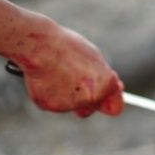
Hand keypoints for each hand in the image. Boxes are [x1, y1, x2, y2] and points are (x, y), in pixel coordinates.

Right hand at [7, 22, 123, 117]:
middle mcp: (91, 98)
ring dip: (65, 95)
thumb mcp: (94, 58)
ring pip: (70, 105)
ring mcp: (70, 104)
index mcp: (106, 84)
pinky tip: (45, 78)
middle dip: (84, 100)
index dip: (108, 102)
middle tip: (72, 81)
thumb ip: (105, 78)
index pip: (115, 107)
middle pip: (90, 109)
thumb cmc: (67, 47)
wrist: (39, 45)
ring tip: (56, 73)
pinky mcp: (50, 106)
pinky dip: (49, 94)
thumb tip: (115, 89)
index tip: (102, 96)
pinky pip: (52, 103)